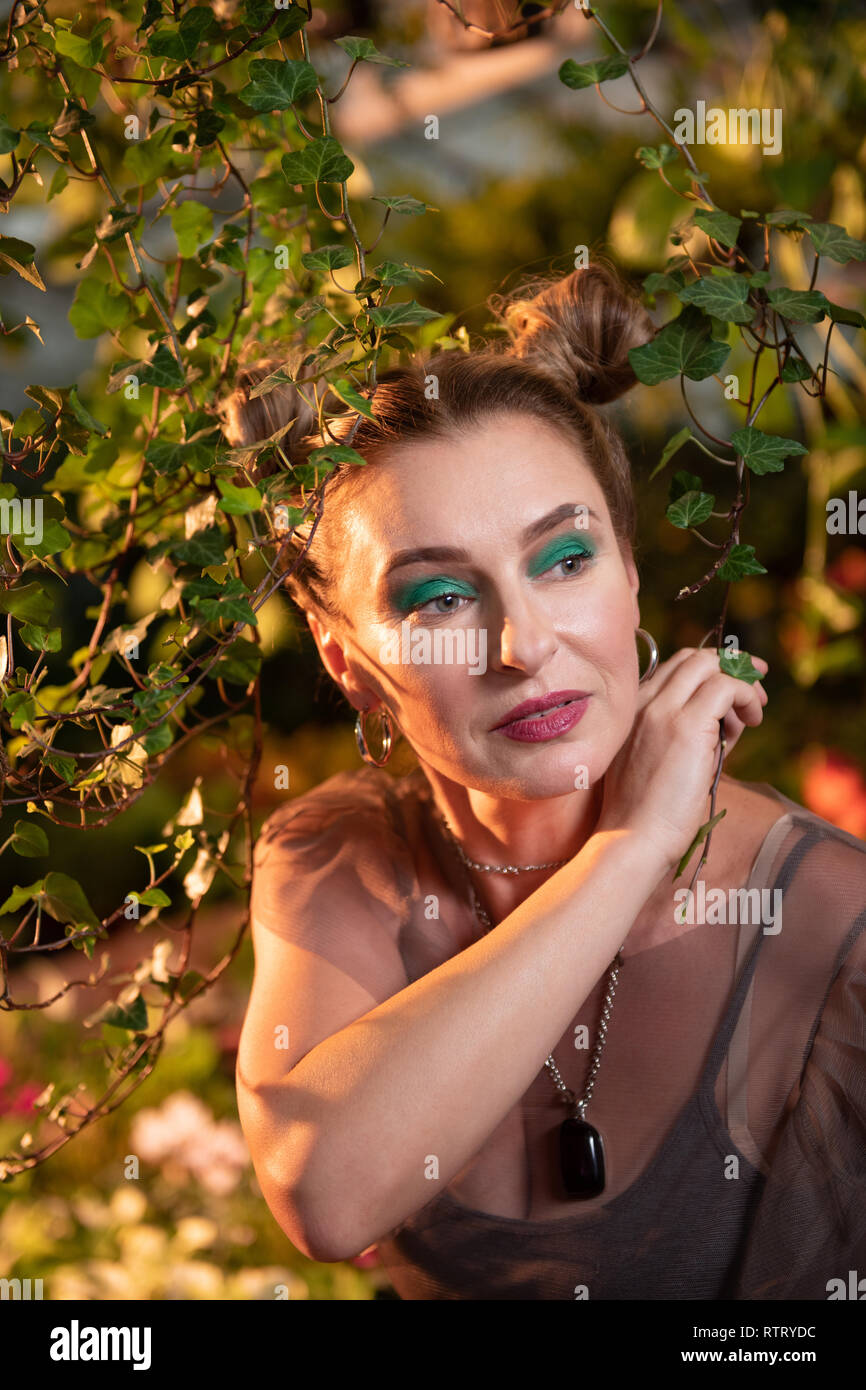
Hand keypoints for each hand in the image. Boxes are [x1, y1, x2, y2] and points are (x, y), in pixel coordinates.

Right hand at [595, 647, 768, 870]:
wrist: (633, 838)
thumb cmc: (646, 812)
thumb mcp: (658, 761)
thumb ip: (686, 733)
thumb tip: (728, 720)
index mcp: (631, 709)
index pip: (674, 669)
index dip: (709, 674)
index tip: (732, 692)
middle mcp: (643, 701)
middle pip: (693, 659)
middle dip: (730, 667)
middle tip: (755, 689)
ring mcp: (662, 710)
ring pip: (710, 665)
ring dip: (742, 682)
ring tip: (755, 711)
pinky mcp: (687, 725)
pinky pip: (727, 687)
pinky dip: (747, 695)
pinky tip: (752, 721)